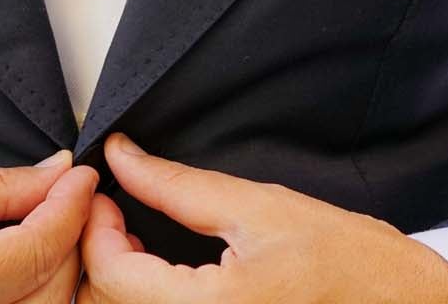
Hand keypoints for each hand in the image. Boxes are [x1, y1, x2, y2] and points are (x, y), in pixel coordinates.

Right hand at [0, 149, 97, 302]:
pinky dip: (27, 299)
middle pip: (50, 292)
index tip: (82, 174)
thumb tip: (54, 175)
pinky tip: (19, 268)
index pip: (35, 251)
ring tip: (44, 228)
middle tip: (68, 195)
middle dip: (69, 239)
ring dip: (54, 273)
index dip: (69, 205)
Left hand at [76, 133, 447, 303]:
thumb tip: (124, 157)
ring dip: (122, 280)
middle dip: (102, 253)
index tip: (105, 191)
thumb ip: (178, 186)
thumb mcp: (259, 207)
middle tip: (116, 209)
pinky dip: (150, 297)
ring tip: (136, 238)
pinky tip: (162, 273)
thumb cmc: (352, 263)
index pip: (112, 274)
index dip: (95, 225)